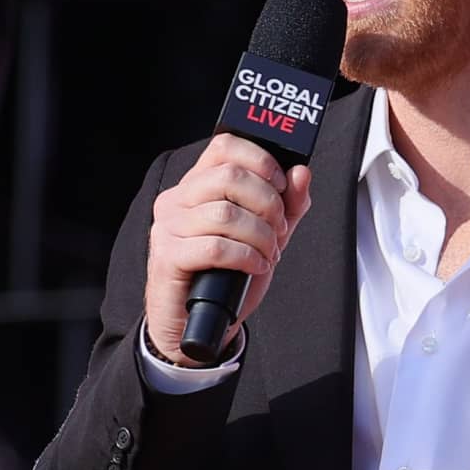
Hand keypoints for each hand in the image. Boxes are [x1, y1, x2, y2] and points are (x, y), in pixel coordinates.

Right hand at [144, 133, 312, 361]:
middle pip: (230, 177)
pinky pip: (216, 247)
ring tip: (268, 254)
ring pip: (226, 213)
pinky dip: (247, 257)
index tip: (282, 187)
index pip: (225, 146)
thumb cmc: (228, 276)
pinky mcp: (168, 256)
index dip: (261, 161)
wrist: (196, 323)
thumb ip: (287, 206)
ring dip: (261, 236)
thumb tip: (301, 172)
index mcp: (198, 185)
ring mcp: (168, 226)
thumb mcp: (266, 236)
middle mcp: (177, 199)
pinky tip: (255, 267)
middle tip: (279, 231)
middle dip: (269, 205)